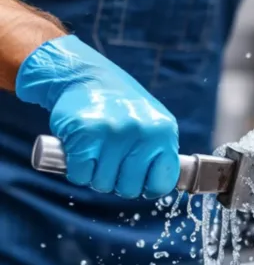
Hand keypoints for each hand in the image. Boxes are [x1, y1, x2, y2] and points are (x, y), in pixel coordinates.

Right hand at [16, 35, 179, 198]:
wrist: (86, 75)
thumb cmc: (122, 107)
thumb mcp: (153, 124)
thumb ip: (160, 154)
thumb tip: (159, 188)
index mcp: (164, 132)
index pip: (162, 183)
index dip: (147, 187)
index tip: (138, 179)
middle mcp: (142, 132)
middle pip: (129, 189)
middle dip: (117, 181)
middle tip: (112, 161)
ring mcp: (114, 133)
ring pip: (102, 184)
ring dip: (96, 175)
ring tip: (97, 152)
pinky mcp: (85, 134)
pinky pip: (80, 176)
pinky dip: (78, 170)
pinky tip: (81, 152)